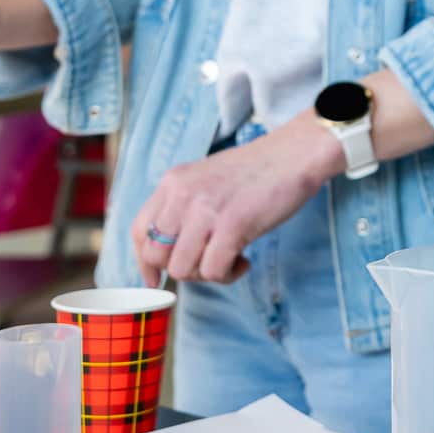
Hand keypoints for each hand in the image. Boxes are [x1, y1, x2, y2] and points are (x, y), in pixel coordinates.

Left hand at [130, 113, 344, 284]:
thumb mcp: (206, 179)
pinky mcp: (233, 225)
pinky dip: (228, 275)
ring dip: (206, 274)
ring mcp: (206, 210)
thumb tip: (171, 250)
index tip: (155, 277)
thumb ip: (185, 207)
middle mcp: (183, 194)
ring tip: (229, 259)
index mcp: (173, 182)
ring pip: (182, 268)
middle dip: (180, 269)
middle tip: (207, 262)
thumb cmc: (256, 171)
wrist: (294, 154)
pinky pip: (214, 271)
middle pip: (157, 254)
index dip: (144, 261)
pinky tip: (244, 260)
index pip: (139, 230)